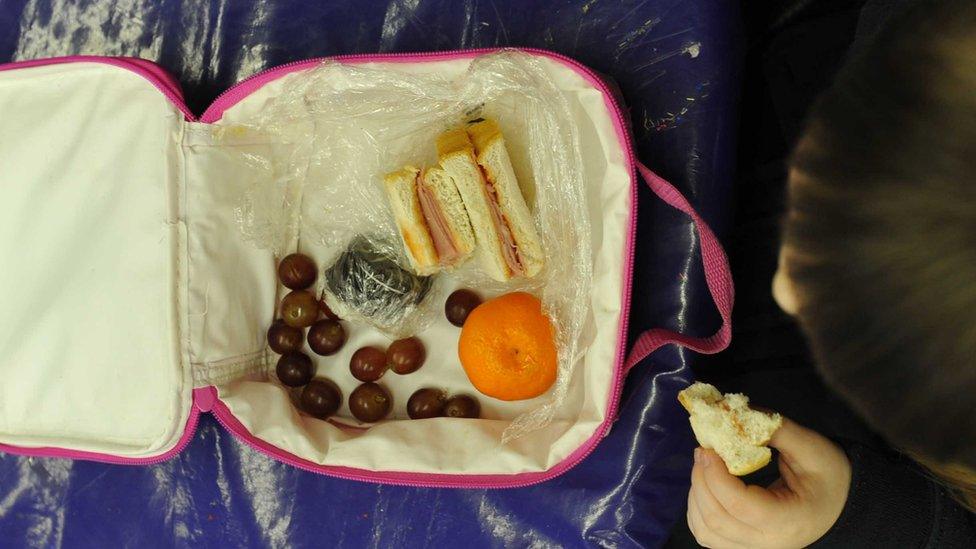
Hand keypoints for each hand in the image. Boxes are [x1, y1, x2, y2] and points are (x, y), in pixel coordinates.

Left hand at [686, 418, 850, 548]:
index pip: (738, 504)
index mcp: (789, 520)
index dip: (715, 475)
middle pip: (716, 520)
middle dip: (701, 480)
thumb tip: (736, 412)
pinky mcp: (743, 546)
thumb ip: (774, 429)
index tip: (709, 447)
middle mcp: (769, 543)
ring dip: (695, 496)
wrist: (839, 503)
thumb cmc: (829, 475)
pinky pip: (708, 536)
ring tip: (703, 467)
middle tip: (702, 451)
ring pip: (706, 532)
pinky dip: (696, 511)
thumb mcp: (811, 446)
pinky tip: (704, 487)